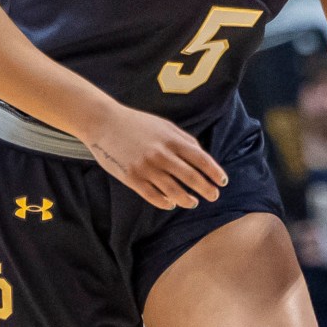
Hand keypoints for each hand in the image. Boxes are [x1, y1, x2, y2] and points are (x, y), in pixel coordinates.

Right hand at [83, 104, 224, 209]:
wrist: (103, 123)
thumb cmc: (136, 123)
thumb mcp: (164, 125)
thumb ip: (184, 140)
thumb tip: (201, 156)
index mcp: (171, 140)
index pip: (201, 160)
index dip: (214, 172)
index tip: (222, 182)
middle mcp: (161, 155)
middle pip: (191, 177)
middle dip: (206, 189)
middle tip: (213, 196)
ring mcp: (146, 168)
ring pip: (173, 191)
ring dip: (186, 200)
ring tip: (193, 203)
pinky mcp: (132, 178)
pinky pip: (152, 196)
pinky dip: (165, 202)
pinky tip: (171, 204)